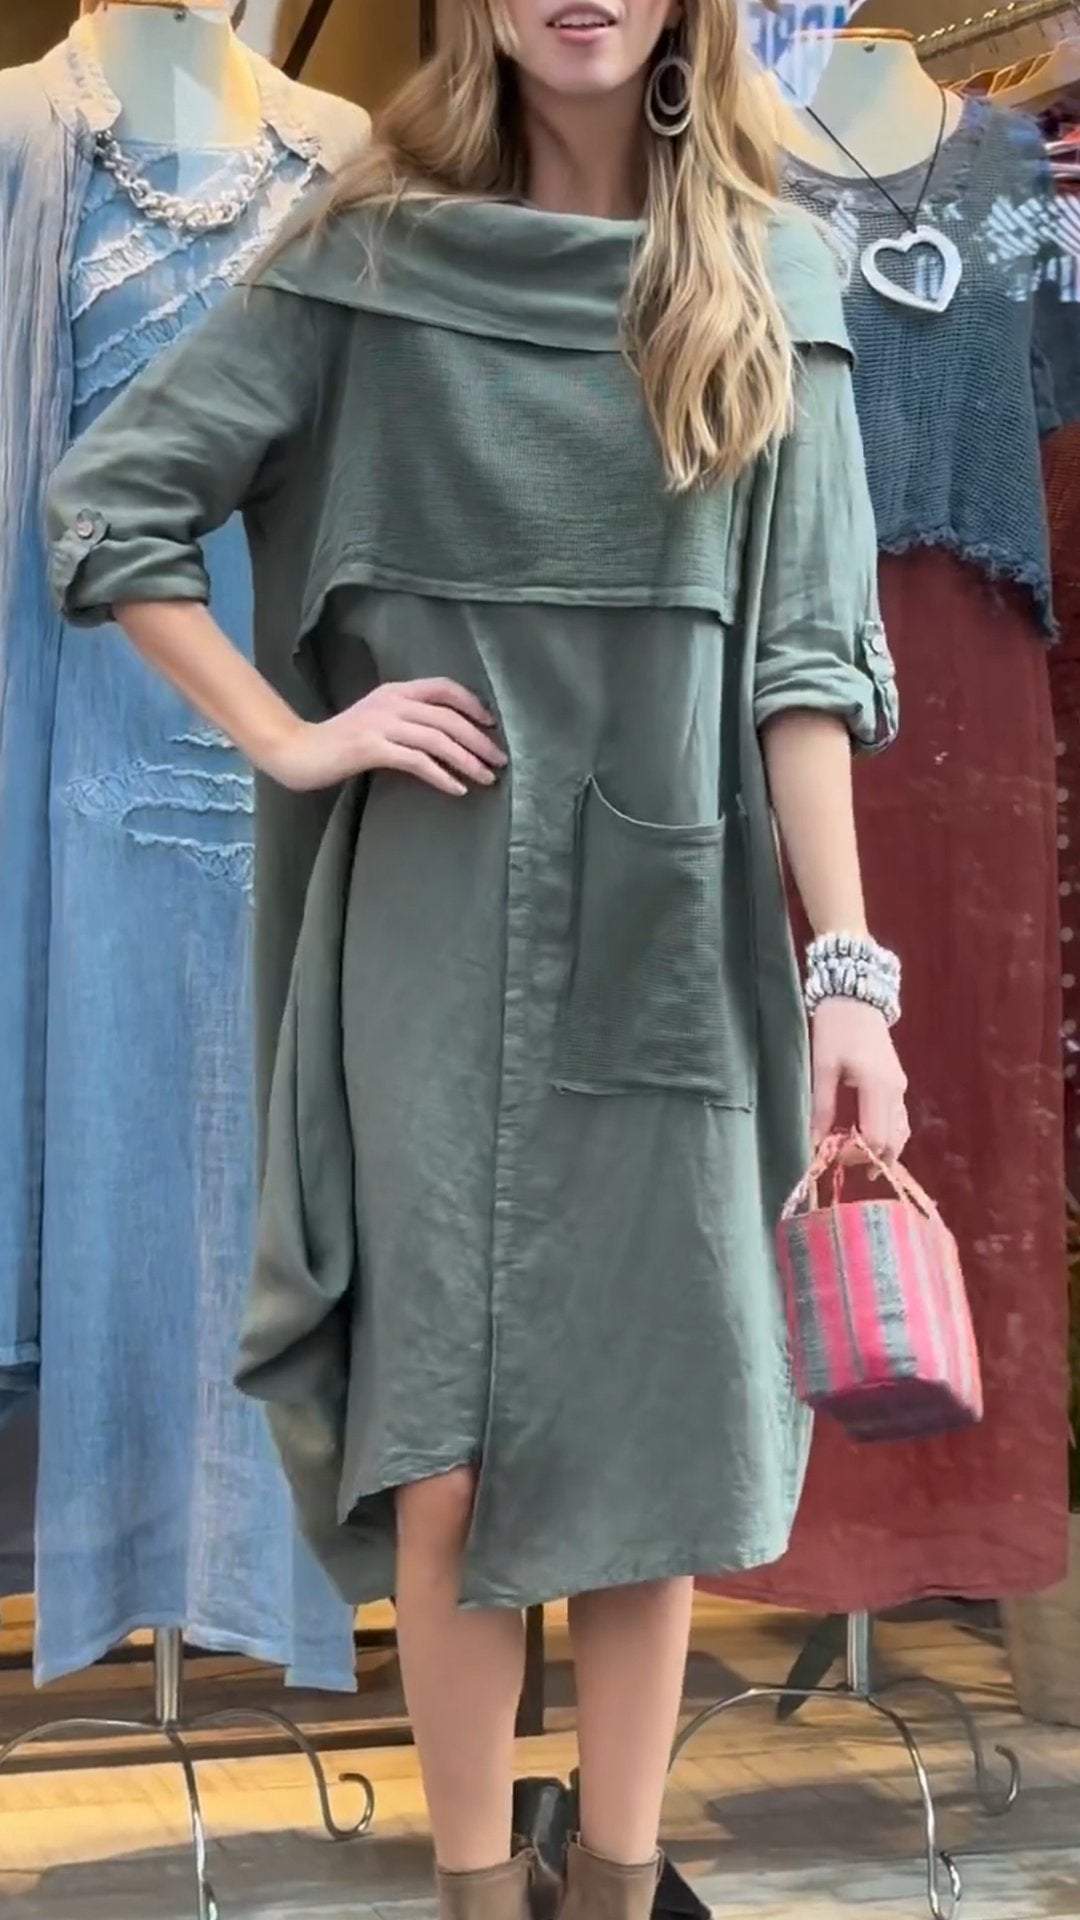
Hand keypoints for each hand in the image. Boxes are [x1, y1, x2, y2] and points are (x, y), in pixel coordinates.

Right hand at [267, 677, 507, 794]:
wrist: (299, 751)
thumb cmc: (340, 741)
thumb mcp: (377, 721)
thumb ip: (407, 720)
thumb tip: (446, 737)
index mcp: (394, 691)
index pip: (443, 688)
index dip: (472, 704)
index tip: (491, 725)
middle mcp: (391, 703)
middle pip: (448, 717)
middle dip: (478, 740)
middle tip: (499, 760)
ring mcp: (381, 724)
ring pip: (437, 739)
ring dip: (467, 760)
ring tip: (486, 778)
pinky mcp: (372, 748)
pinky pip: (417, 761)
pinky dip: (442, 776)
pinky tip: (457, 788)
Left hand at [810, 998, 909, 1161]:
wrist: (856, 998)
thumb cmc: (836, 1029)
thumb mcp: (823, 1066)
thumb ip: (822, 1106)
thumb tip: (815, 1143)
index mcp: (878, 1087)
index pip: (877, 1138)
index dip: (857, 1155)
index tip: (834, 1157)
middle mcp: (896, 1091)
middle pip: (894, 1140)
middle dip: (872, 1158)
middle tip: (846, 1165)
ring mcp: (900, 1087)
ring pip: (900, 1131)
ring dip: (882, 1149)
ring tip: (859, 1159)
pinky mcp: (897, 1082)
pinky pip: (898, 1118)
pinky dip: (887, 1134)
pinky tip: (869, 1139)